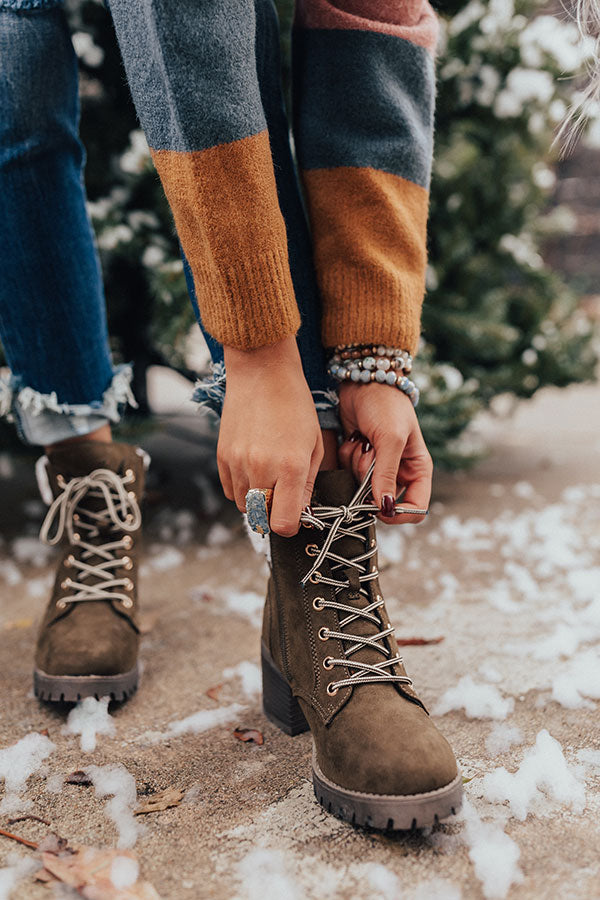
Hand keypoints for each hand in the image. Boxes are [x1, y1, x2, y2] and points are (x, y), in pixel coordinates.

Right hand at [218, 336, 322, 536]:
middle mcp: (261, 468)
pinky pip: (230, 491)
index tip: (297, 513)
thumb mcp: (314, 444)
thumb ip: (308, 483)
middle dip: (275, 513)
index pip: (284, 524)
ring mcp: (237, 463)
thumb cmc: (295, 404)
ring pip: (246, 507)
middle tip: (285, 493)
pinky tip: (254, 468)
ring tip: (270, 476)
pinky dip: (243, 489)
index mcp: (290, 466)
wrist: (262, 371)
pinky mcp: (221, 456)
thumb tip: (302, 512)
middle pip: (263, 519)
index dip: (292, 524)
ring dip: (258, 501)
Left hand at [337, 382, 431, 524]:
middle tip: (370, 454)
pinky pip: (347, 473)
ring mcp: (376, 467)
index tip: (379, 507)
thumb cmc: (386, 405)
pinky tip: (354, 438)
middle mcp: (399, 472)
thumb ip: (387, 474)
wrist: (362, 379)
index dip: (398, 514)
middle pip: (382, 499)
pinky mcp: (357, 459)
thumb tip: (385, 507)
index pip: (415, 508)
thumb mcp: (391, 439)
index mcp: (418, 469)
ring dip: (357, 465)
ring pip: (361, 487)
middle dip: (370, 480)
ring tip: (363, 440)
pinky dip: (347, 458)